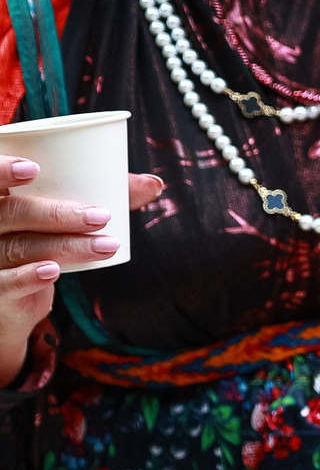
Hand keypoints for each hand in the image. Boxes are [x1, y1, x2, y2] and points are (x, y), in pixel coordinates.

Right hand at [0, 167, 162, 386]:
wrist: (13, 301)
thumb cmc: (39, 244)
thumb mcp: (64, 220)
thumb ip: (101, 198)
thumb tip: (154, 184)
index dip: (2, 170)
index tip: (34, 168)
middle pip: (10, 212)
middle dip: (57, 214)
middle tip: (101, 216)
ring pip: (19, 246)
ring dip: (67, 245)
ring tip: (107, 244)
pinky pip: (7, 282)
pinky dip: (30, 276)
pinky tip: (53, 271)